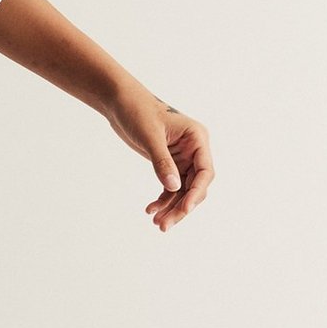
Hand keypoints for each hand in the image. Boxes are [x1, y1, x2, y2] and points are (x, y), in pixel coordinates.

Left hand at [105, 82, 213, 231]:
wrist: (120, 102)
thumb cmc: (137, 110)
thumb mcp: (149, 137)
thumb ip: (162, 162)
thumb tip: (174, 188)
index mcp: (197, 138)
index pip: (205, 171)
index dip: (196, 193)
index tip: (184, 209)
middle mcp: (194, 149)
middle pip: (195, 185)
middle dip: (182, 206)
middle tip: (164, 225)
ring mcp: (182, 158)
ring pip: (183, 190)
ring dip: (172, 207)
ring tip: (157, 223)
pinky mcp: (169, 163)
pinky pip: (171, 187)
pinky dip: (163, 200)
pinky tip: (150, 210)